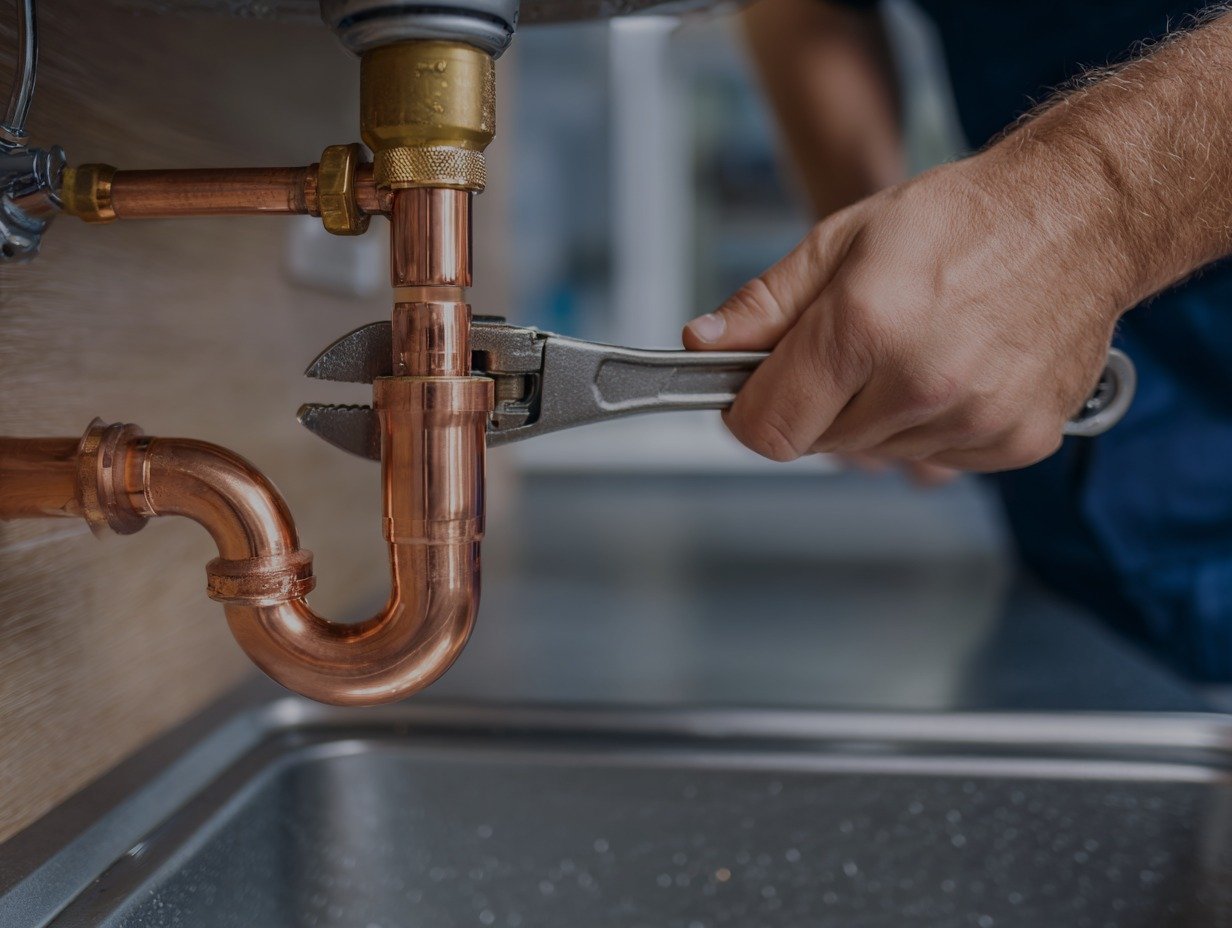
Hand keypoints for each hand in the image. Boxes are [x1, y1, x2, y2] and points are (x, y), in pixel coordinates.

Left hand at [684, 149, 1129, 470]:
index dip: (748, 411)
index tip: (756, 389)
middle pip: (817, 444)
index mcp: (864, 326)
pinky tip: (954, 369)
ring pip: (877, 454)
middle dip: (816, 402)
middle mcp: (920, 382)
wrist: (1080, 216)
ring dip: (875, 415)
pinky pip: (937, 457)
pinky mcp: (1015, 441)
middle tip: (852, 345)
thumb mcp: (842, 239)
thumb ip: (765, 304)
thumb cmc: (963, 219)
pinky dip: (931, 426)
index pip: (766, 428)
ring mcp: (973, 418)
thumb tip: (701, 345)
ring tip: (912, 347)